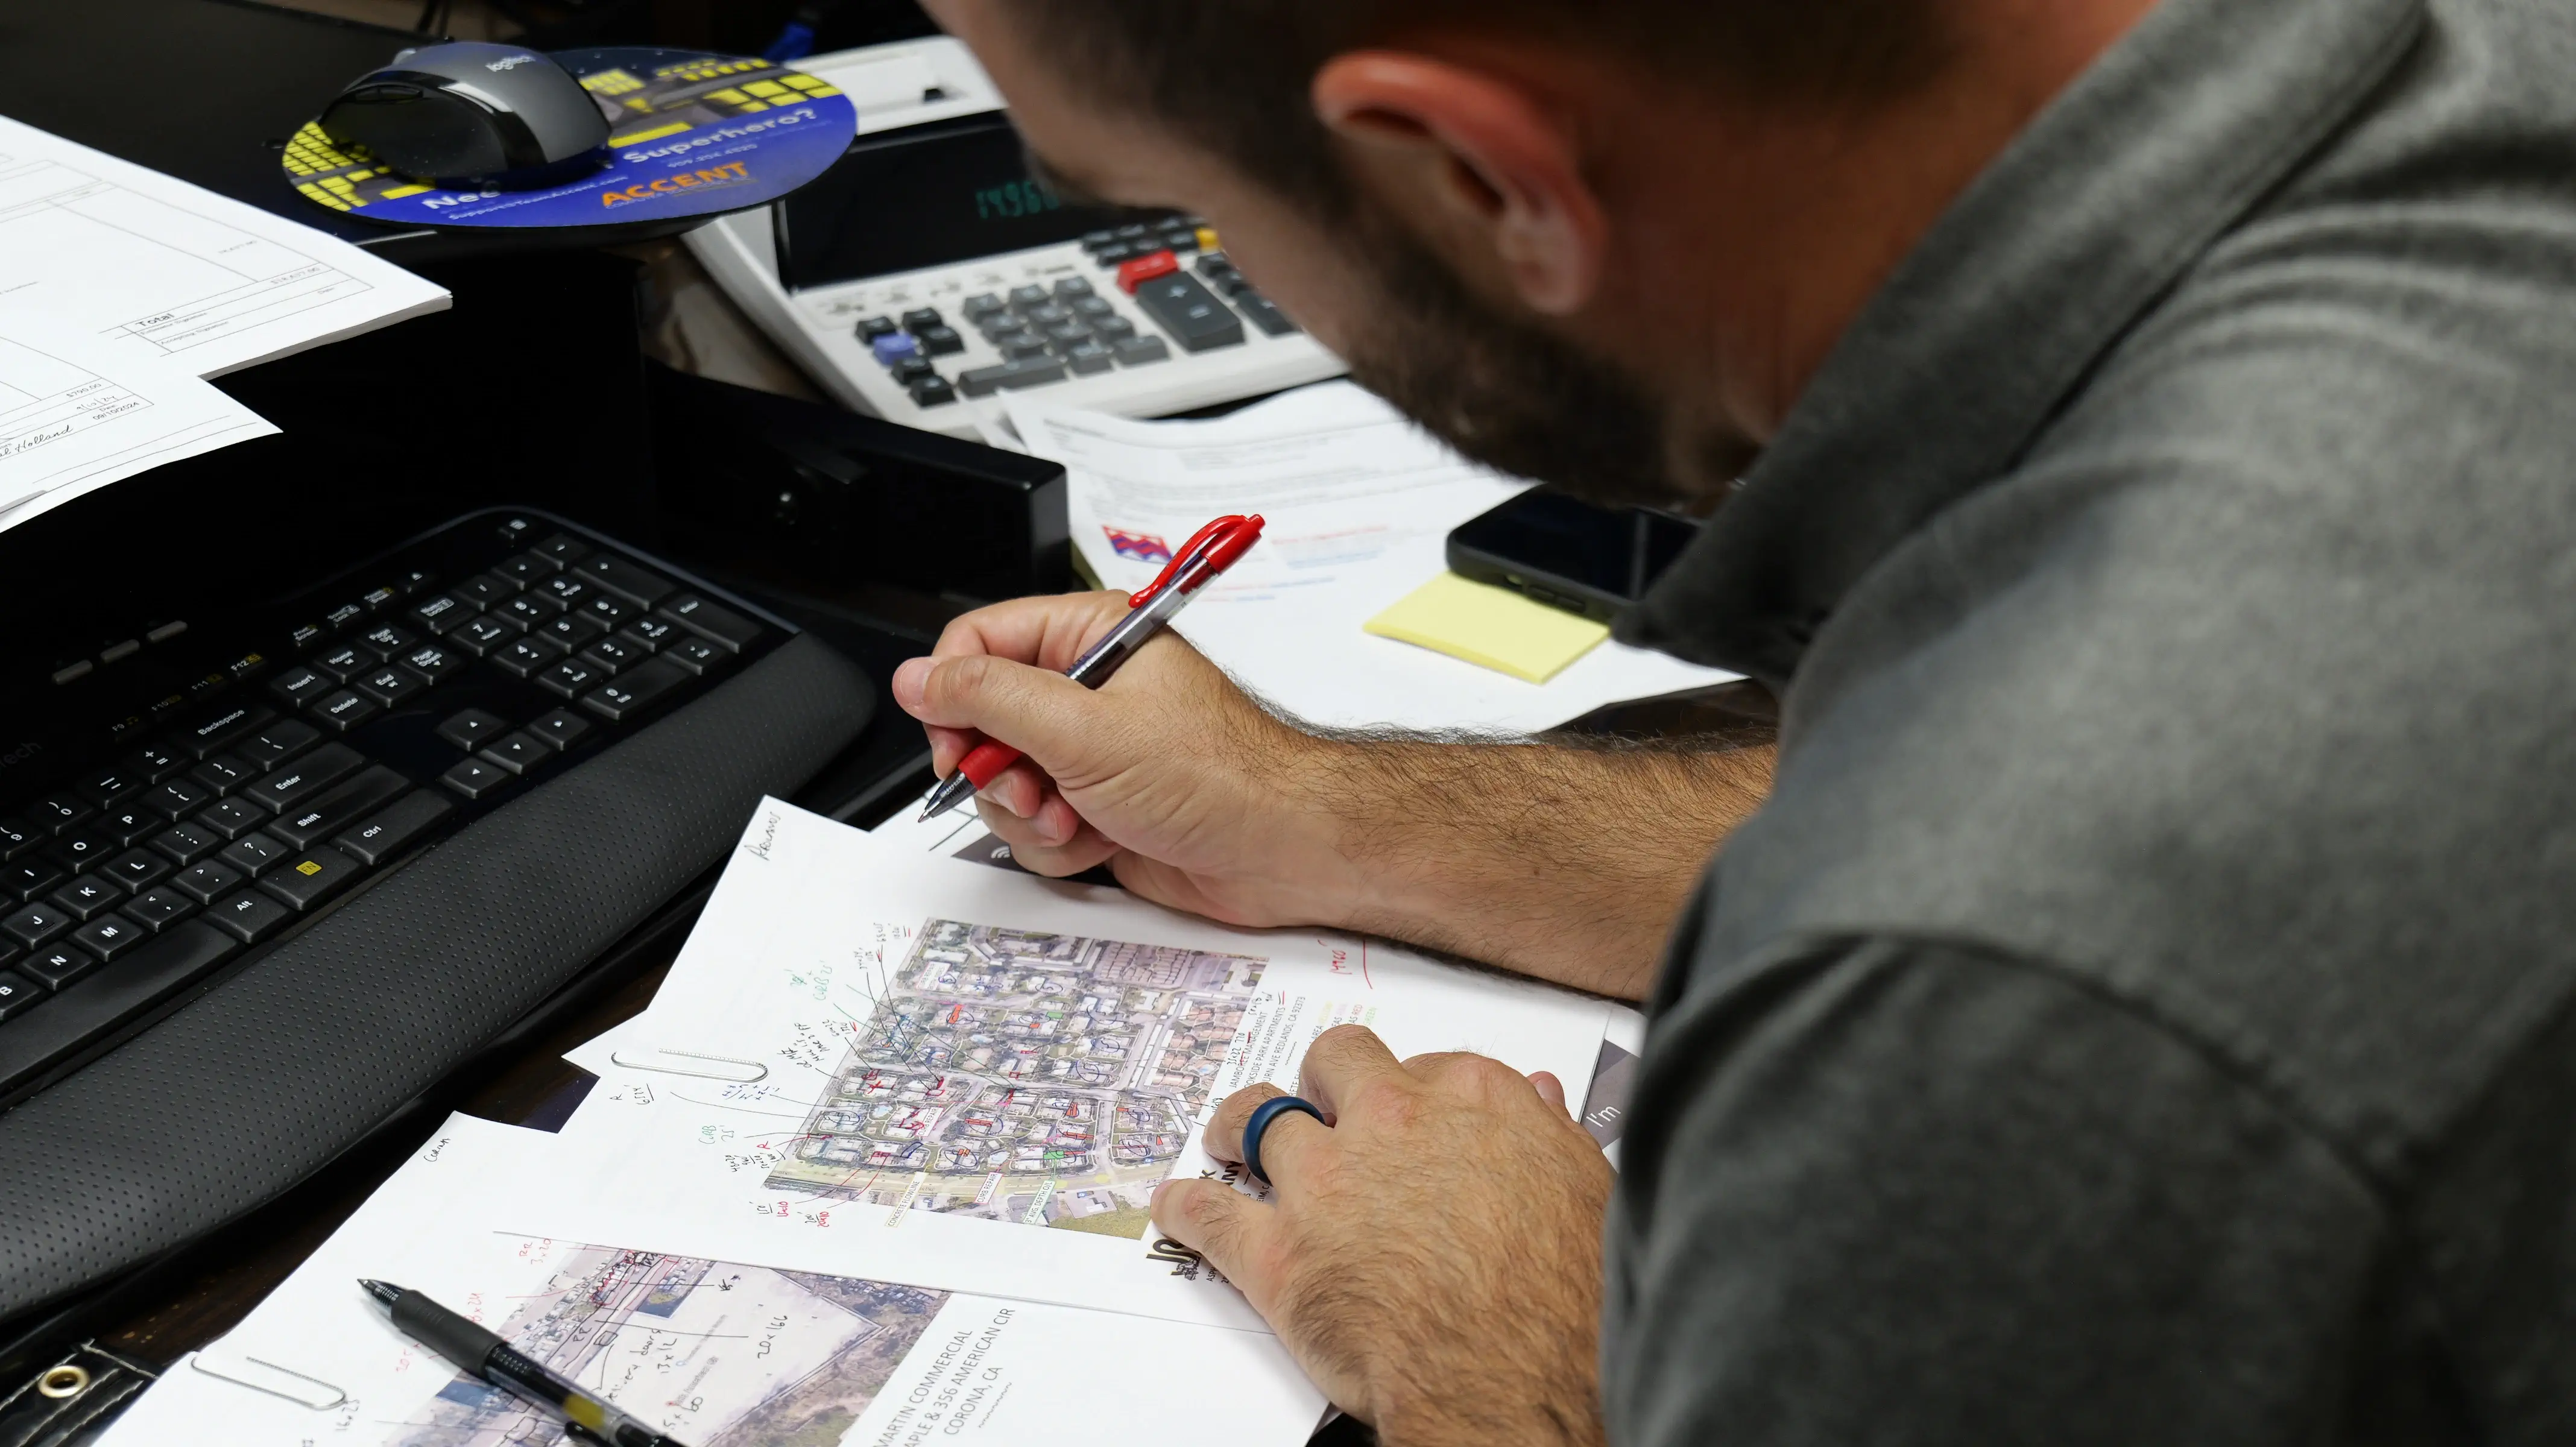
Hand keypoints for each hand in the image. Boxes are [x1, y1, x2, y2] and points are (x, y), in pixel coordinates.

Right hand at [890, 591, 1372, 928]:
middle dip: (1000, 770)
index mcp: (1090, 638)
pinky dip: (1059, 843)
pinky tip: (1100, 840)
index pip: (980, 644)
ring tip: (1079, 817)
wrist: (1280, 850)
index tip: (955, 741)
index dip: (953, 694)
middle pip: (982, 722)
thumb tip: (919, 677)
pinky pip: (1036, 827)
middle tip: (1033, 789)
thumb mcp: (1084, 728)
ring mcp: (1090, 754)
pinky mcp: (1096, 807)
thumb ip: (990, 699)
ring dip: (1032, 815)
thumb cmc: (1218, 775)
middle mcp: (1086, 691)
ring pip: (1004, 784)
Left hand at [1150, 1026, 1612, 1445]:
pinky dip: (1185, 1207)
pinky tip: (1176, 1204)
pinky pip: (1209, 1213)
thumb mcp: (1586, 1193)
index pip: (1425, 1064)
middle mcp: (1393, 1122)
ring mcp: (1327, 1182)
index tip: (1403, 1108)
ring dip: (1237, 1124)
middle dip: (1322, 1080)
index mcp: (1473, 1101)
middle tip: (1317, 1104)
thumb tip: (1538, 1097)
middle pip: (1336, 1064)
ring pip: (1256, 1118)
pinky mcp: (1279, 1253)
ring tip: (1228, 1136)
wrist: (1513, 1379)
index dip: (1409, 1090)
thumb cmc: (1565, 1303)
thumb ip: (1549, 1135)